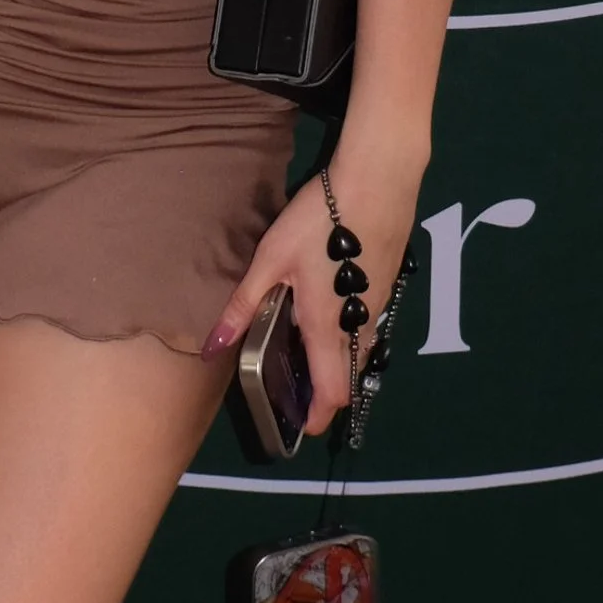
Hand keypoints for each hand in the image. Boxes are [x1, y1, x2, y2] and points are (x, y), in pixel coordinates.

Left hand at [204, 161, 420, 438]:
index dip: (319, 415)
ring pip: (363, 347)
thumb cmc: (319, 221)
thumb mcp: (272, 260)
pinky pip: (370, 321)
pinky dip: (351, 330)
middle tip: (299, 385)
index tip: (300, 423)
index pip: (334, 393)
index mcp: (328, 327)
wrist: (378, 179)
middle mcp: (359, 324)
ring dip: (341, 358)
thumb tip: (213, 348)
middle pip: (351, 374)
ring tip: (309, 346)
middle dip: (328, 388)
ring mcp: (380, 302)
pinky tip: (332, 302)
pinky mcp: (389, 279)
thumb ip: (244, 305)